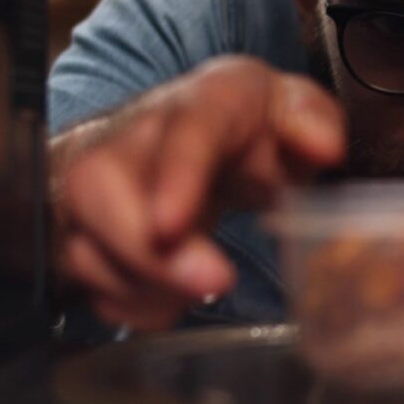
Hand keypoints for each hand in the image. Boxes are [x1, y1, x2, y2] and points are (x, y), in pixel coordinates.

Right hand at [49, 56, 345, 330]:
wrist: (180, 136)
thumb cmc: (241, 127)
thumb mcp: (290, 112)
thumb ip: (314, 121)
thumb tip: (326, 147)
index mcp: (204, 100)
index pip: (185, 127)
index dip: (176, 175)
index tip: (173, 224)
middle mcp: (132, 134)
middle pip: (102, 187)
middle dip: (148, 252)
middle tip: (212, 285)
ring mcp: (94, 183)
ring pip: (85, 244)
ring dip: (148, 286)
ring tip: (205, 285)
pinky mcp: (77, 228)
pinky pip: (83, 281)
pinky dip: (131, 302)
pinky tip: (168, 293)